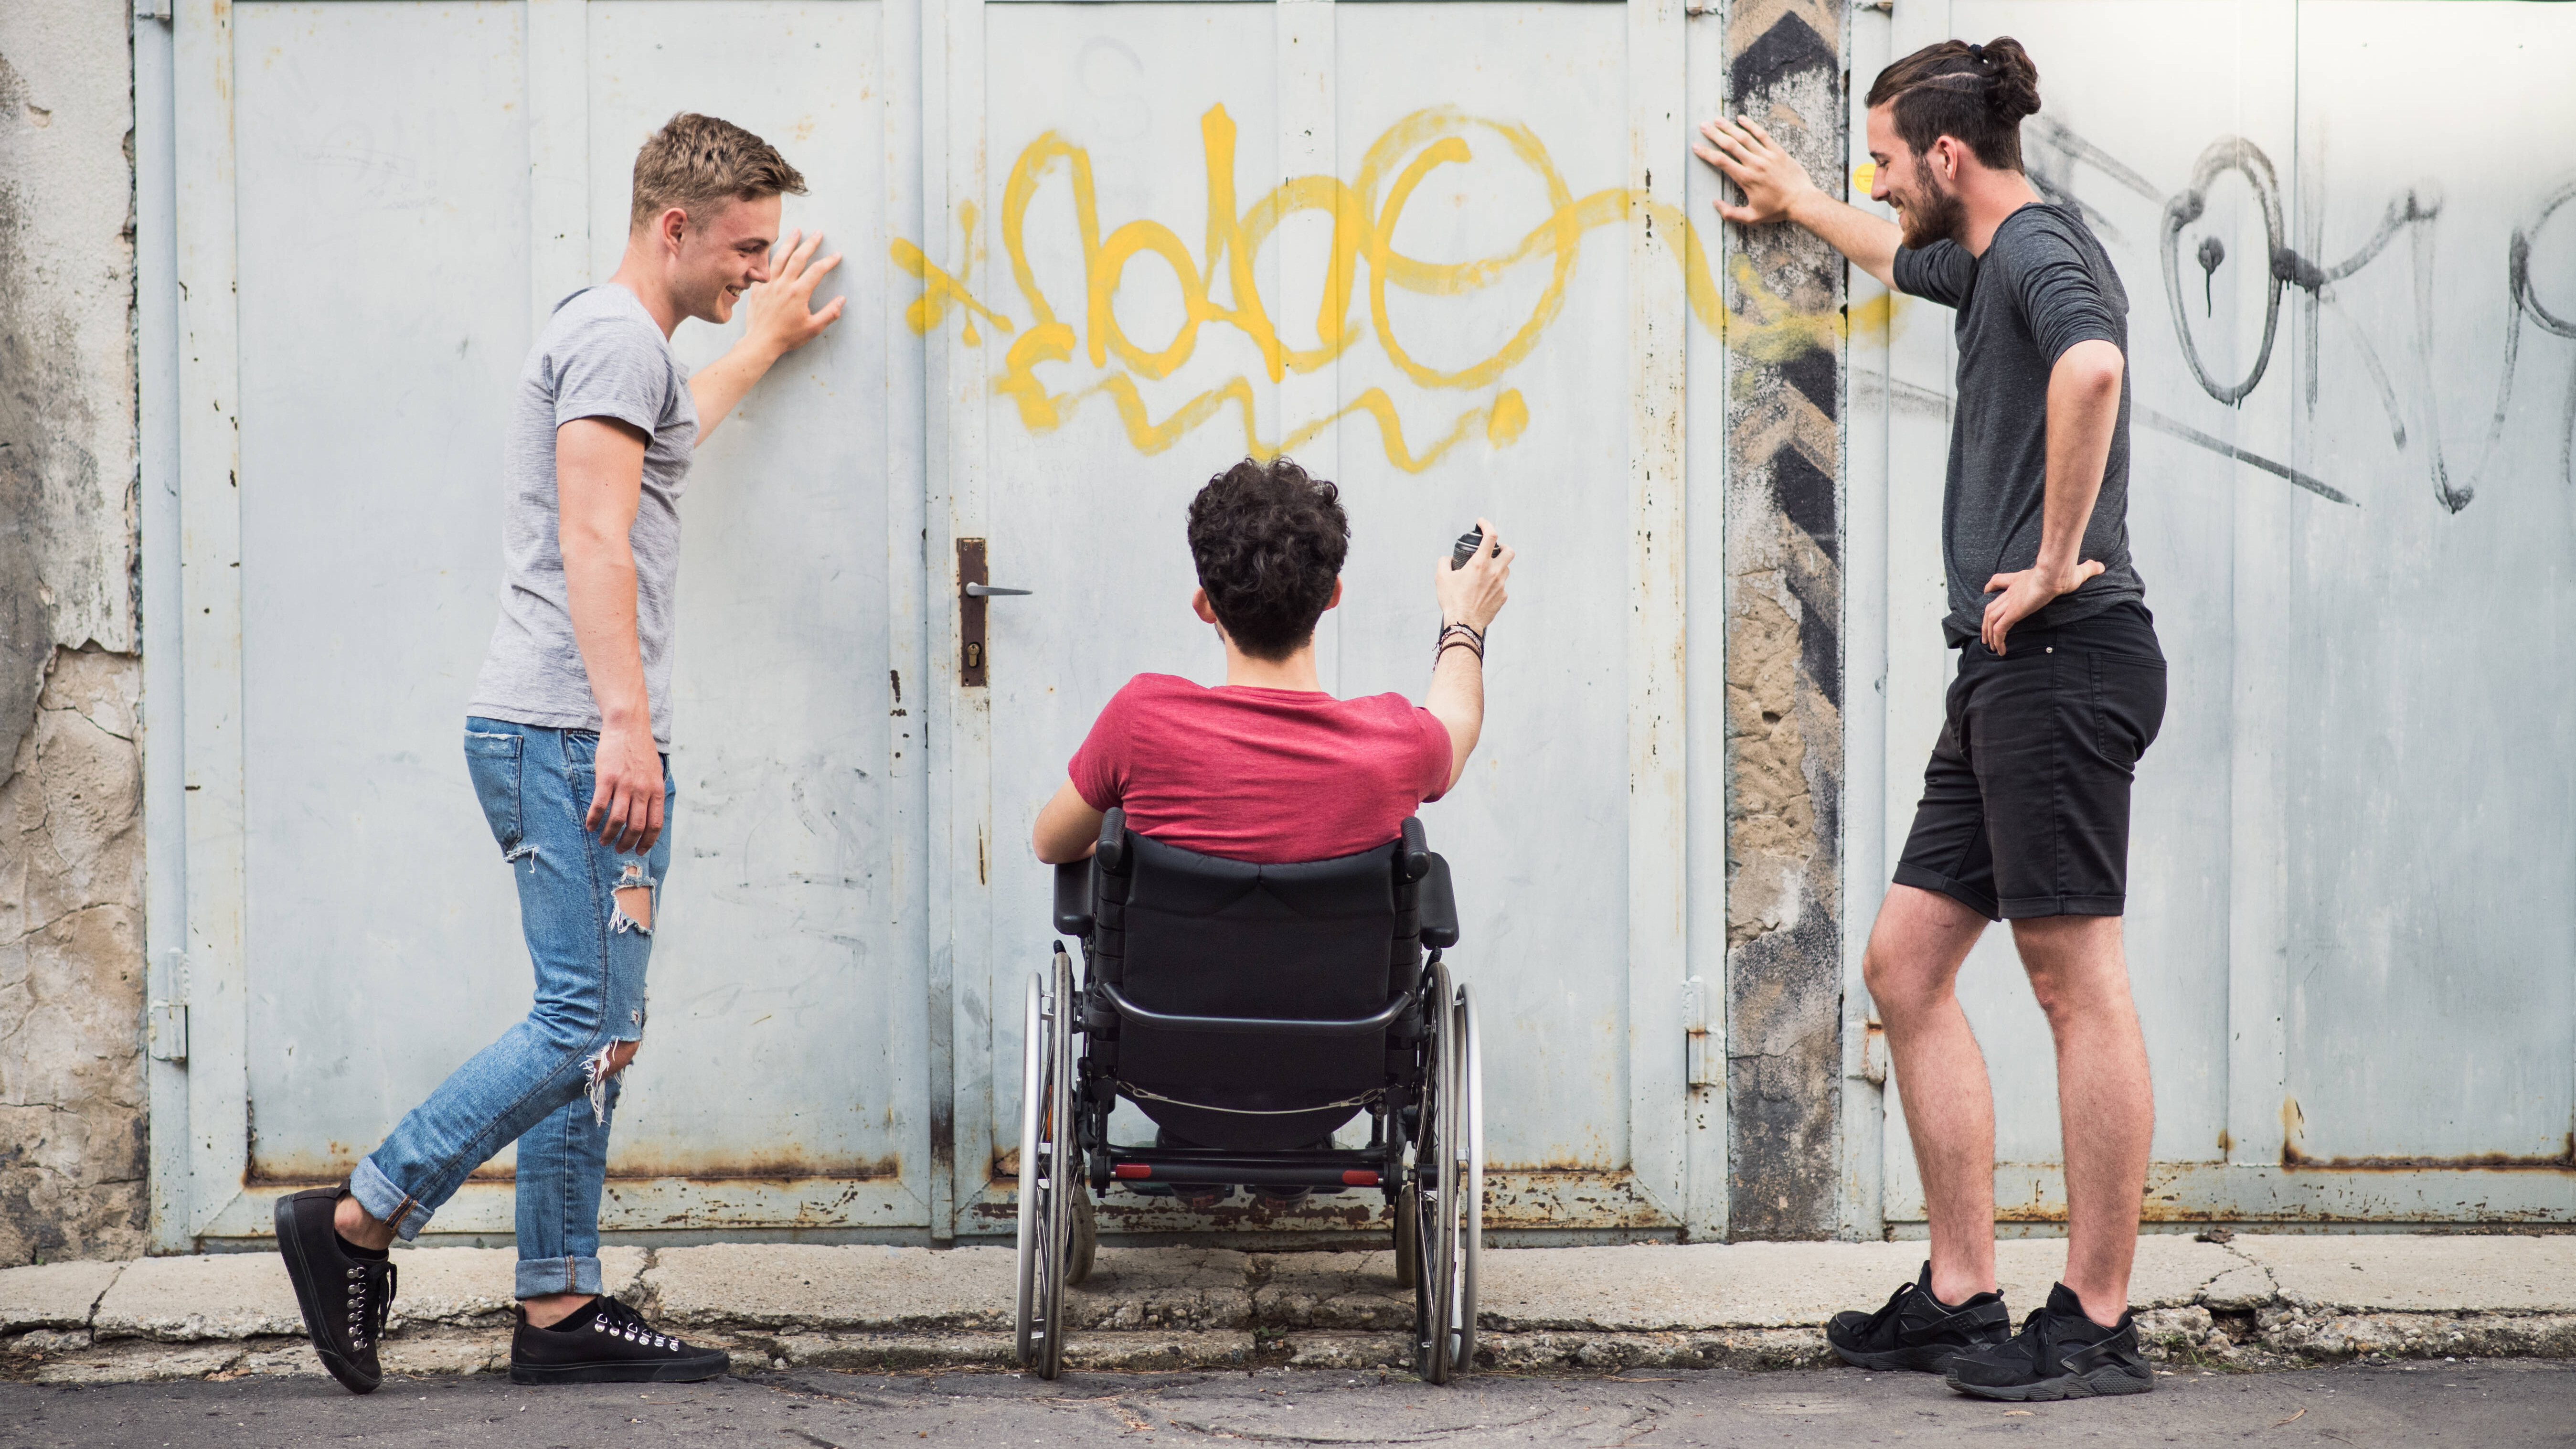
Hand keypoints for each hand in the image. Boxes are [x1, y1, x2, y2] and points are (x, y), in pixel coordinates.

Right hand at [586, 722, 665, 853]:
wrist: (628, 726)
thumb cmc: (640, 749)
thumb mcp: (655, 772)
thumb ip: (652, 792)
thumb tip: (650, 813)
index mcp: (656, 790)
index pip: (655, 824)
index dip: (647, 841)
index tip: (640, 851)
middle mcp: (642, 790)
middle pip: (636, 826)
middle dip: (627, 843)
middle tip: (619, 849)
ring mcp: (624, 784)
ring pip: (617, 820)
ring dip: (609, 835)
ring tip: (603, 841)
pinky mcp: (607, 778)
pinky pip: (599, 805)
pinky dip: (594, 819)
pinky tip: (590, 825)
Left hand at [740, 229, 845, 359]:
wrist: (760, 342)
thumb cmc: (788, 337)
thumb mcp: (813, 328)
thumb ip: (829, 313)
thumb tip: (842, 300)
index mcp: (798, 293)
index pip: (817, 271)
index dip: (829, 261)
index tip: (837, 255)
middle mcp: (784, 284)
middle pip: (798, 257)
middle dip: (810, 243)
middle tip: (818, 233)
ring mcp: (769, 285)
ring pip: (780, 257)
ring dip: (789, 242)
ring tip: (796, 231)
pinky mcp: (759, 288)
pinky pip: (765, 267)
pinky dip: (771, 256)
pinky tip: (775, 250)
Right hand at [1434, 517, 1513, 631]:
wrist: (1464, 624)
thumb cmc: (1453, 601)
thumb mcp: (1441, 578)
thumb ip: (1444, 563)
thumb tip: (1448, 559)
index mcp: (1480, 564)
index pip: (1490, 536)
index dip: (1487, 525)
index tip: (1481, 523)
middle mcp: (1494, 572)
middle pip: (1509, 551)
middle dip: (1503, 546)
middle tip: (1494, 549)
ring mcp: (1501, 585)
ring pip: (1506, 569)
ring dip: (1498, 566)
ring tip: (1485, 573)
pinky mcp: (1503, 597)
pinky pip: (1502, 586)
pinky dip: (1494, 585)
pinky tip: (1484, 591)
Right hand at [1693, 115, 1820, 225]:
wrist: (1802, 201)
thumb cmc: (1777, 210)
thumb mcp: (1752, 217)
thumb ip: (1731, 213)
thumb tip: (1715, 204)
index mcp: (1746, 179)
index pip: (1721, 162)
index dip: (1706, 153)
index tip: (1696, 146)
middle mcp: (1755, 164)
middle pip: (1730, 145)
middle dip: (1714, 134)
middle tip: (1703, 126)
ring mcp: (1767, 156)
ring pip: (1744, 137)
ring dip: (1729, 127)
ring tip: (1717, 120)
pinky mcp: (1778, 151)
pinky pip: (1762, 135)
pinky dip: (1751, 125)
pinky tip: (1742, 118)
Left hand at [1980, 561, 2104, 653]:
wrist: (2055, 572)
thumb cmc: (2064, 571)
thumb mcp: (2078, 571)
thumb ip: (2087, 569)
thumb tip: (2100, 566)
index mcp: (2021, 579)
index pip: (1999, 580)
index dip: (1991, 587)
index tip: (1987, 591)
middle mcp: (2012, 591)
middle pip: (1990, 606)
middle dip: (1986, 621)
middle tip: (1986, 634)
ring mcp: (2011, 602)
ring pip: (1990, 619)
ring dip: (1989, 634)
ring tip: (1991, 646)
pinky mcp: (2013, 612)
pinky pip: (1999, 630)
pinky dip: (1997, 640)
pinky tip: (2000, 651)